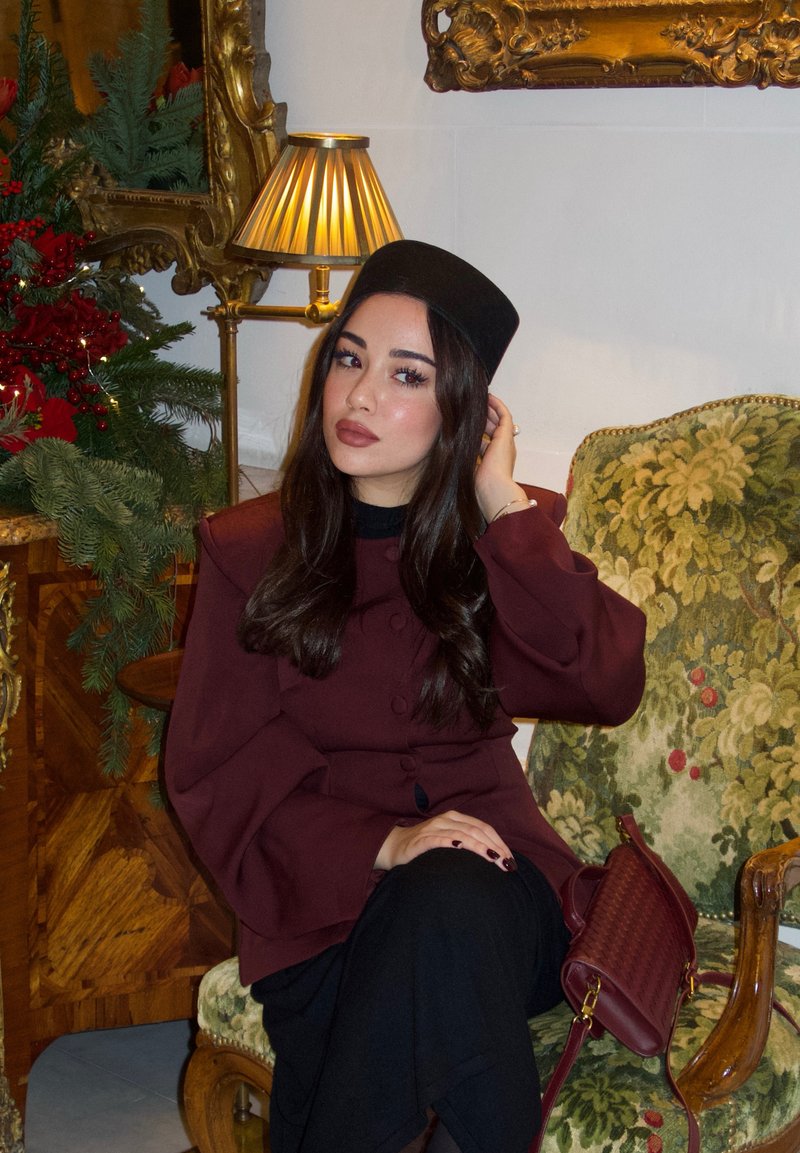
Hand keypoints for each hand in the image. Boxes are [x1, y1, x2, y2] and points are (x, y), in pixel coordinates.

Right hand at [375, 810, 515, 872]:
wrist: (395, 847)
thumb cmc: (426, 847)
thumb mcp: (449, 841)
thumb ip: (467, 843)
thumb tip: (495, 857)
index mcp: (456, 818)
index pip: (483, 828)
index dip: (499, 842)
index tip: (511, 859)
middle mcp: (446, 820)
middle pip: (476, 831)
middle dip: (494, 847)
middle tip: (507, 864)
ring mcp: (433, 828)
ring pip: (462, 835)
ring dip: (479, 847)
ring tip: (493, 859)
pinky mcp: (421, 840)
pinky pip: (439, 840)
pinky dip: (452, 843)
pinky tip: (462, 848)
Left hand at [475, 394, 526, 523]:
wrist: (493, 488)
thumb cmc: (479, 485)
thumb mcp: (467, 467)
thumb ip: (464, 457)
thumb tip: (450, 448)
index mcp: (494, 460)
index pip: (486, 440)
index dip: (477, 430)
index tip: (466, 422)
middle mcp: (502, 450)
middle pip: (492, 427)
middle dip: (483, 417)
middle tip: (471, 406)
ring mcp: (506, 442)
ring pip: (498, 419)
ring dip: (489, 408)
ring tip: (479, 398)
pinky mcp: (507, 435)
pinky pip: (504, 415)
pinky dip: (497, 405)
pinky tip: (488, 397)